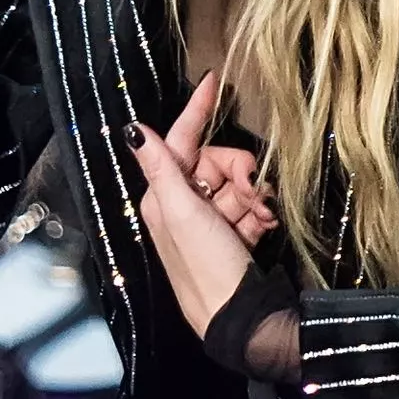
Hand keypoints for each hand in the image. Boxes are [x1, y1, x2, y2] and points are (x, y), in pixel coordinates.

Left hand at [128, 72, 274, 336]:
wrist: (239, 316)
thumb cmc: (206, 265)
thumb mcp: (180, 212)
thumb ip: (161, 167)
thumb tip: (133, 128)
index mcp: (164, 196)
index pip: (180, 141)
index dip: (197, 111)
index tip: (213, 81)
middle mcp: (183, 205)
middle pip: (217, 163)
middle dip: (240, 171)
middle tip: (255, 190)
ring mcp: (210, 222)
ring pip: (238, 184)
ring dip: (255, 195)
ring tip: (263, 217)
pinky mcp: (234, 236)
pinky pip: (249, 207)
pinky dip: (260, 212)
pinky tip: (266, 225)